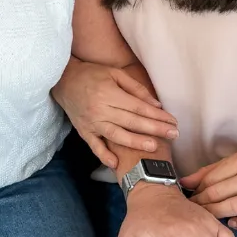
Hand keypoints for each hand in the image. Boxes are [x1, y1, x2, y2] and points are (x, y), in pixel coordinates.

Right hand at [54, 62, 177, 168]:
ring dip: (136, 142)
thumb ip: (135, 88)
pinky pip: (94, 146)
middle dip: (155, 129)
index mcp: (109, 93)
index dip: (157, 116)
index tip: (173, 122)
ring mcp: (92, 122)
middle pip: (132, 122)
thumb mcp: (114, 73)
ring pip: (117, 136)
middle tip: (174, 135)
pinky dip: (104, 156)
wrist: (63, 79)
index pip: (138, 107)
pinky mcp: (84, 131)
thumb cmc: (92, 74)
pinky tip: (116, 164)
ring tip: (154, 147)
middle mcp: (101, 109)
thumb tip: (155, 105)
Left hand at [182, 144, 236, 232]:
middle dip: (202, 204)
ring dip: (216, 214)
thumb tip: (185, 182)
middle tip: (192, 213)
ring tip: (207, 220)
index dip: (196, 191)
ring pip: (233, 205)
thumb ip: (212, 171)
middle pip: (218, 193)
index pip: (210, 178)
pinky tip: (232, 224)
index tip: (186, 200)